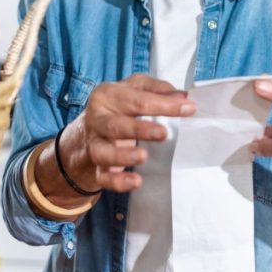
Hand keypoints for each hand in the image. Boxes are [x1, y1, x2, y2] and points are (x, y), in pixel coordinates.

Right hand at [54, 74, 195, 194]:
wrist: (82, 137)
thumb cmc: (116, 110)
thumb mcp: (132, 91)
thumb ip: (156, 90)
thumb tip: (182, 96)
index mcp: (107, 95)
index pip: (138, 99)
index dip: (164, 104)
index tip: (189, 108)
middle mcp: (97, 119)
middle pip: (116, 125)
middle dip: (139, 129)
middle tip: (163, 133)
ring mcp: (94, 145)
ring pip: (104, 152)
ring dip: (123, 155)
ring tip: (143, 156)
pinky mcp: (95, 168)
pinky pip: (104, 177)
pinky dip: (118, 181)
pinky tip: (136, 181)